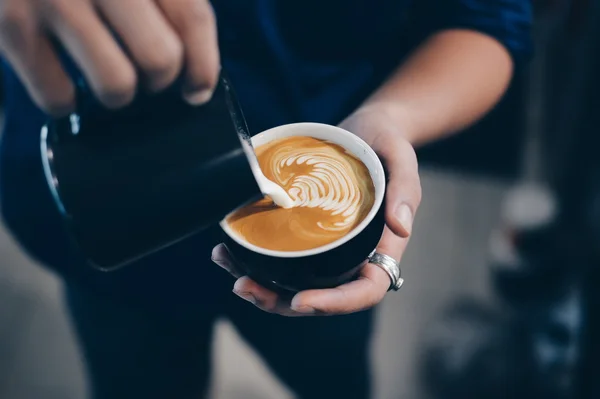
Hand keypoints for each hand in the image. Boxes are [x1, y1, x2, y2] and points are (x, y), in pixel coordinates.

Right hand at [0, 0, 218, 114]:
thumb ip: (168, 3)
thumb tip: (197, 85)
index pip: (192, 18)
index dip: (204, 66)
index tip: (197, 90)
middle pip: (160, 59)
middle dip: (159, 79)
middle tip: (146, 74)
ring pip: (117, 85)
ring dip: (118, 94)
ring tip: (108, 76)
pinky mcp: (12, 25)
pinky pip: (59, 98)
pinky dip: (64, 101)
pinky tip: (62, 81)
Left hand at [212, 106, 421, 315]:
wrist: (366, 130)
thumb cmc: (387, 144)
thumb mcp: (401, 158)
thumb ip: (405, 189)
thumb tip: (401, 227)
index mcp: (381, 249)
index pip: (364, 291)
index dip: (334, 304)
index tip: (301, 300)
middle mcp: (353, 256)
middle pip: (320, 296)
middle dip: (281, 301)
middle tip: (244, 287)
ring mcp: (328, 249)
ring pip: (295, 283)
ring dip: (261, 286)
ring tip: (229, 270)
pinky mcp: (307, 235)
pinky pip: (281, 257)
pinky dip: (253, 260)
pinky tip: (226, 248)